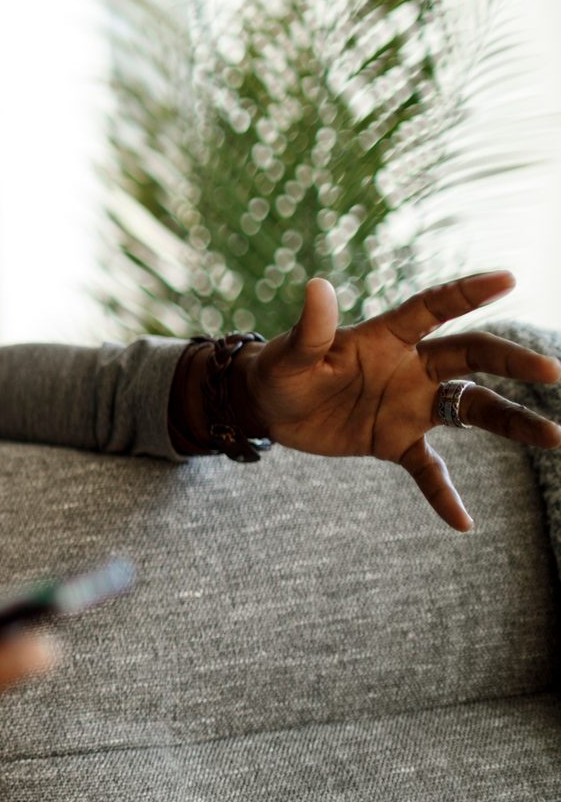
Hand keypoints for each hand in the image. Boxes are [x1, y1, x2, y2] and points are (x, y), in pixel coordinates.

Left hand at [241, 272, 560, 530]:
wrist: (268, 407)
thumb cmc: (280, 369)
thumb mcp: (291, 353)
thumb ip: (311, 328)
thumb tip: (317, 285)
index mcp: (387, 337)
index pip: (433, 309)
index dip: (467, 293)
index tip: (508, 278)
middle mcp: (410, 368)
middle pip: (471, 358)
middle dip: (512, 363)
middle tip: (551, 372)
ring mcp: (409, 406)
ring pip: (472, 410)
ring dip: (511, 422)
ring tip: (554, 438)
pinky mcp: (395, 441)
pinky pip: (429, 470)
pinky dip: (443, 494)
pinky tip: (463, 523)